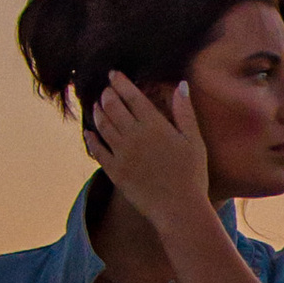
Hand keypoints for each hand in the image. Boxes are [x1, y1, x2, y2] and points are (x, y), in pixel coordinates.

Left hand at [86, 71, 213, 239]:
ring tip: (97, 105)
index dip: (120, 82)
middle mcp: (134, 136)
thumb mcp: (194, 140)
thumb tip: (181, 84)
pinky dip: (91, 138)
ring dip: (98, 112)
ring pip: (102, 125)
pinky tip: (89, 132)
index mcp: (154, 125)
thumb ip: (185, 111)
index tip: (113, 74)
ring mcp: (121, 153)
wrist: (179, 208)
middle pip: (112, 107)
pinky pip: (97, 150)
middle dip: (107, 94)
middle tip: (106, 90)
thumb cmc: (192, 174)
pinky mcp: (114, 171)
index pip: (132, 96)